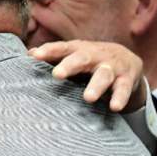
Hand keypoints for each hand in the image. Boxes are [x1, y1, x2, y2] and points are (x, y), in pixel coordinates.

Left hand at [29, 40, 146, 112]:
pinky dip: (120, 97)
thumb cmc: (91, 60)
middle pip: (82, 58)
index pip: (62, 48)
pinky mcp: (126, 79)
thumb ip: (54, 56)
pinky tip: (114, 107)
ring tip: (88, 98)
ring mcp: (112, 67)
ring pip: (104, 75)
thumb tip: (28, 54)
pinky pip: (123, 89)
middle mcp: (96, 55)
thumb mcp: (74, 55)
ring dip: (96, 86)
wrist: (127, 59)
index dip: (48, 51)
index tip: (34, 56)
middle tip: (57, 75)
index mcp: (79, 49)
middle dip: (70, 65)